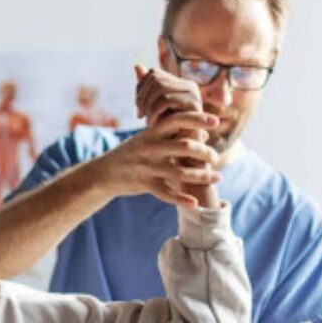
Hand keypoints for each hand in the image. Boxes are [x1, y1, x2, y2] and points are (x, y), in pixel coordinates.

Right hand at [93, 112, 220, 208]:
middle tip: (215, 157)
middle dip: (206, 152)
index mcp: (152, 132)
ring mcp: (147, 167)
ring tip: (216, 177)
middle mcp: (150, 147)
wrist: (104, 173)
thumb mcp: (149, 138)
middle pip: (185, 147)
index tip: (216, 122)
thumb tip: (204, 134)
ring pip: (181, 172)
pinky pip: (166, 193)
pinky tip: (195, 203)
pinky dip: (182, 200)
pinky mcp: (144, 184)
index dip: (198, 119)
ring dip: (202, 175)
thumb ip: (174, 136)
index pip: (178, 120)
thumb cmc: (133, 152)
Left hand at [135, 65, 203, 127]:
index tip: (138, 109)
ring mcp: (193, 94)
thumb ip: (146, 88)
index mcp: (180, 84)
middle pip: (155, 79)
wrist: (182, 151)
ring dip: (148, 106)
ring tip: (146, 121)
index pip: (152, 74)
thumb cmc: (167, 131)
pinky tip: (151, 124)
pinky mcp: (194, 105)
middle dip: (142, 98)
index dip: (140, 89)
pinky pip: (167, 100)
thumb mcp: (153, 108)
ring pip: (160, 88)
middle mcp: (189, 85)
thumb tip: (136, 65)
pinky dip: (154, 112)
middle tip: (140, 115)